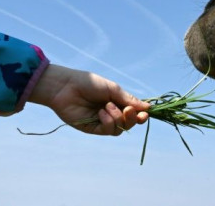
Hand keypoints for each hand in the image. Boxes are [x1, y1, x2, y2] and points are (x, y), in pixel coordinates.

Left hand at [28, 64, 149, 134]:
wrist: (67, 87)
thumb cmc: (89, 83)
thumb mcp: (113, 89)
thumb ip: (129, 100)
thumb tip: (148, 107)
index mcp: (118, 102)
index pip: (134, 113)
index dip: (141, 115)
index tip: (145, 113)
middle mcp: (112, 113)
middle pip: (129, 123)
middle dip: (132, 118)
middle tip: (128, 110)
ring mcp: (102, 122)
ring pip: (120, 129)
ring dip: (118, 118)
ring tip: (107, 107)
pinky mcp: (92, 128)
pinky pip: (107, 130)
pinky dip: (108, 122)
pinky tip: (101, 113)